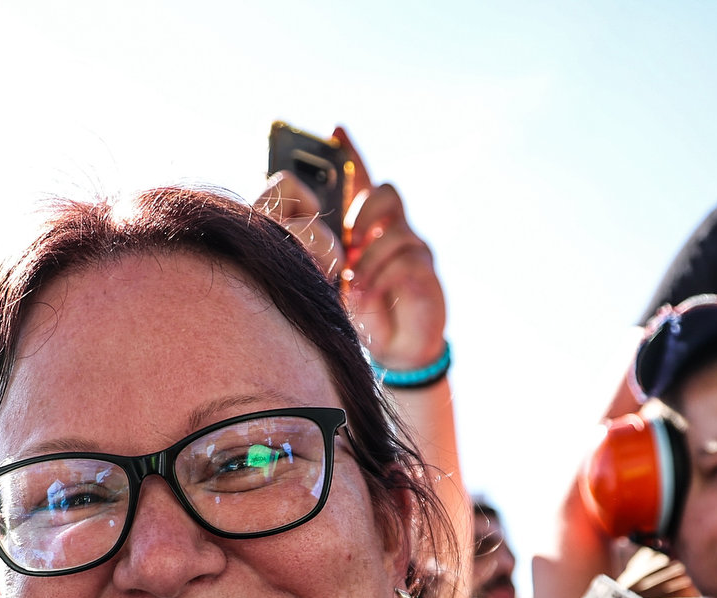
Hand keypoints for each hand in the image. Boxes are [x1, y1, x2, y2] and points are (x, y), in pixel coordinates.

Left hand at [256, 128, 446, 373]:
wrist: (395, 349)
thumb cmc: (361, 308)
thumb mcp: (333, 279)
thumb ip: (322, 253)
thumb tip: (290, 235)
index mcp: (368, 225)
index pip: (361, 180)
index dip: (351, 153)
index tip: (335, 129)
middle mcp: (393, 228)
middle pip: (386, 193)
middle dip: (365, 212)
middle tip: (348, 240)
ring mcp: (413, 249)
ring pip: (396, 232)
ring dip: (370, 259)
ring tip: (353, 284)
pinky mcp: (426, 275)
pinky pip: (407, 264)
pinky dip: (382, 281)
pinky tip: (366, 298)